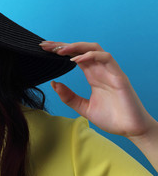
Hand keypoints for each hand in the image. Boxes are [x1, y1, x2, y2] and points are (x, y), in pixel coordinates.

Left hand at [39, 41, 155, 137]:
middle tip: (46, 45)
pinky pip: (105, 58)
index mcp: (92, 75)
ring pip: (94, 48)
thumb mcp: (83, 107)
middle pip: (81, 49)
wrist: (131, 130)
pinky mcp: (118, 76)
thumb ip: (69, 97)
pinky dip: (90, 56)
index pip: (74, 56)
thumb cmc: (111, 118)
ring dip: (76, 47)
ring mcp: (110, 71)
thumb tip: (54, 84)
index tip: (45, 49)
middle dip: (63, 45)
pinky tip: (76, 60)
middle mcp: (100, 70)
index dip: (60, 51)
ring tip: (60, 50)